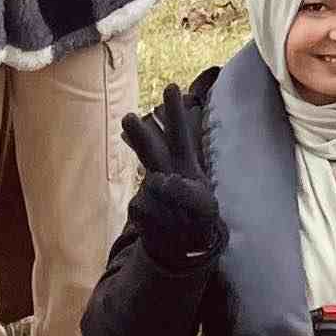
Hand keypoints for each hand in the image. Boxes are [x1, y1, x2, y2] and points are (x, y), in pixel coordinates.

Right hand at [123, 85, 223, 267]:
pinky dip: (162, 219)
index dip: (175, 112)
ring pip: (149, 178)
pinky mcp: (138, 207)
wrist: (181, 247)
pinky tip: (166, 226)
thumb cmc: (198, 220)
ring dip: (156, 179)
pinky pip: (148, 208)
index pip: (180, 134)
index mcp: (184, 164)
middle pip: (151, 148)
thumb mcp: (206, 209)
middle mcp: (164, 171)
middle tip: (129, 116)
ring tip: (149, 160)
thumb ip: (189, 193)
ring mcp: (149, 189)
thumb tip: (159, 180)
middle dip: (141, 132)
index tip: (171, 87)